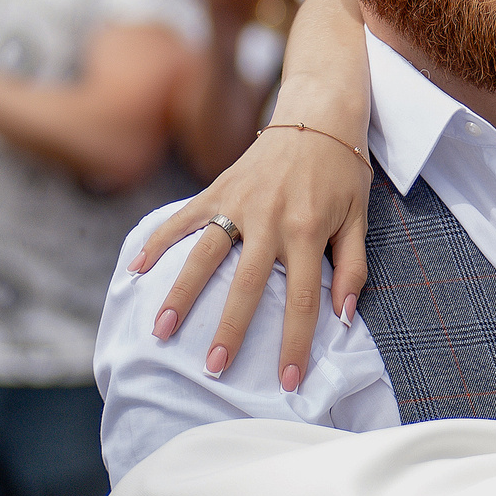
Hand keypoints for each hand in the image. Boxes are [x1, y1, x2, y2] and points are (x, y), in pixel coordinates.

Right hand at [131, 123, 371, 390]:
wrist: (320, 114)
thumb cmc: (343, 173)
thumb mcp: (360, 218)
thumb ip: (354, 267)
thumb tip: (344, 316)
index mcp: (310, 231)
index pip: (304, 298)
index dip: (295, 343)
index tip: (287, 381)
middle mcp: (272, 219)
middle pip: (247, 284)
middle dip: (230, 329)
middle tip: (214, 369)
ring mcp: (240, 202)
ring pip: (205, 254)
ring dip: (182, 294)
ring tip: (163, 330)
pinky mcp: (218, 188)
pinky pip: (183, 219)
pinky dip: (157, 243)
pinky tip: (134, 270)